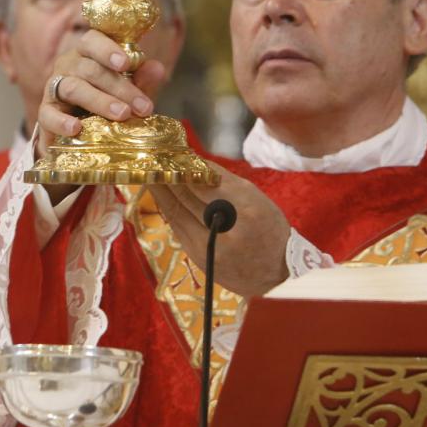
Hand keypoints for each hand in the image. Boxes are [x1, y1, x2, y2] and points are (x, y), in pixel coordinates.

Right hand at [38, 29, 169, 150]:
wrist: (83, 132)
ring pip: (73, 88)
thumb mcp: (130, 91)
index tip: (126, 63)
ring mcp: (54, 87)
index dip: (108, 49)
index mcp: (89, 53)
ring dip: (100, 101)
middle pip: (90, 69)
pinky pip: (48, 114)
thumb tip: (157, 68)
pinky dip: (61, 122)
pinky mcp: (45, 112)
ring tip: (122, 115)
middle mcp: (69, 65)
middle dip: (120, 87)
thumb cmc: (109, 102)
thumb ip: (142, 80)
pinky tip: (76, 129)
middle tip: (142, 107)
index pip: (93, 40)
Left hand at [148, 162, 292, 297]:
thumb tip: (193, 160)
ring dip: (161, 191)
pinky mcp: (199, 259)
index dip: (184, 166)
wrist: (276, 275)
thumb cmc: (269, 230)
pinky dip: (169, 209)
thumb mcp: (256, 198)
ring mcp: (209, 248)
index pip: (205, 182)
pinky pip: (178, 228)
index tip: (172, 152)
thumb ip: (224, 181)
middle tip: (153, 158)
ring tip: (150, 172)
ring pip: (176, 212)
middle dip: (167, 175)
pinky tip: (163, 196)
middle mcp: (226, 230)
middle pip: (186, 196)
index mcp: (247, 210)